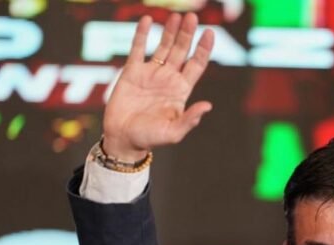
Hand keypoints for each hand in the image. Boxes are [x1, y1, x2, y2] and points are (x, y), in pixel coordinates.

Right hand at [102, 13, 213, 161]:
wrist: (124, 139)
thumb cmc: (150, 138)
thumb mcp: (173, 132)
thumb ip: (190, 119)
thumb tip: (208, 106)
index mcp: (181, 91)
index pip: (196, 65)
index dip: (203, 49)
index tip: (209, 32)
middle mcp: (168, 79)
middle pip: (181, 51)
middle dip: (187, 34)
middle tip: (192, 17)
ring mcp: (150, 74)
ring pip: (163, 47)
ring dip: (169, 31)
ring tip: (176, 16)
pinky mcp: (132, 72)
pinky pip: (137, 49)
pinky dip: (141, 34)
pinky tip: (147, 20)